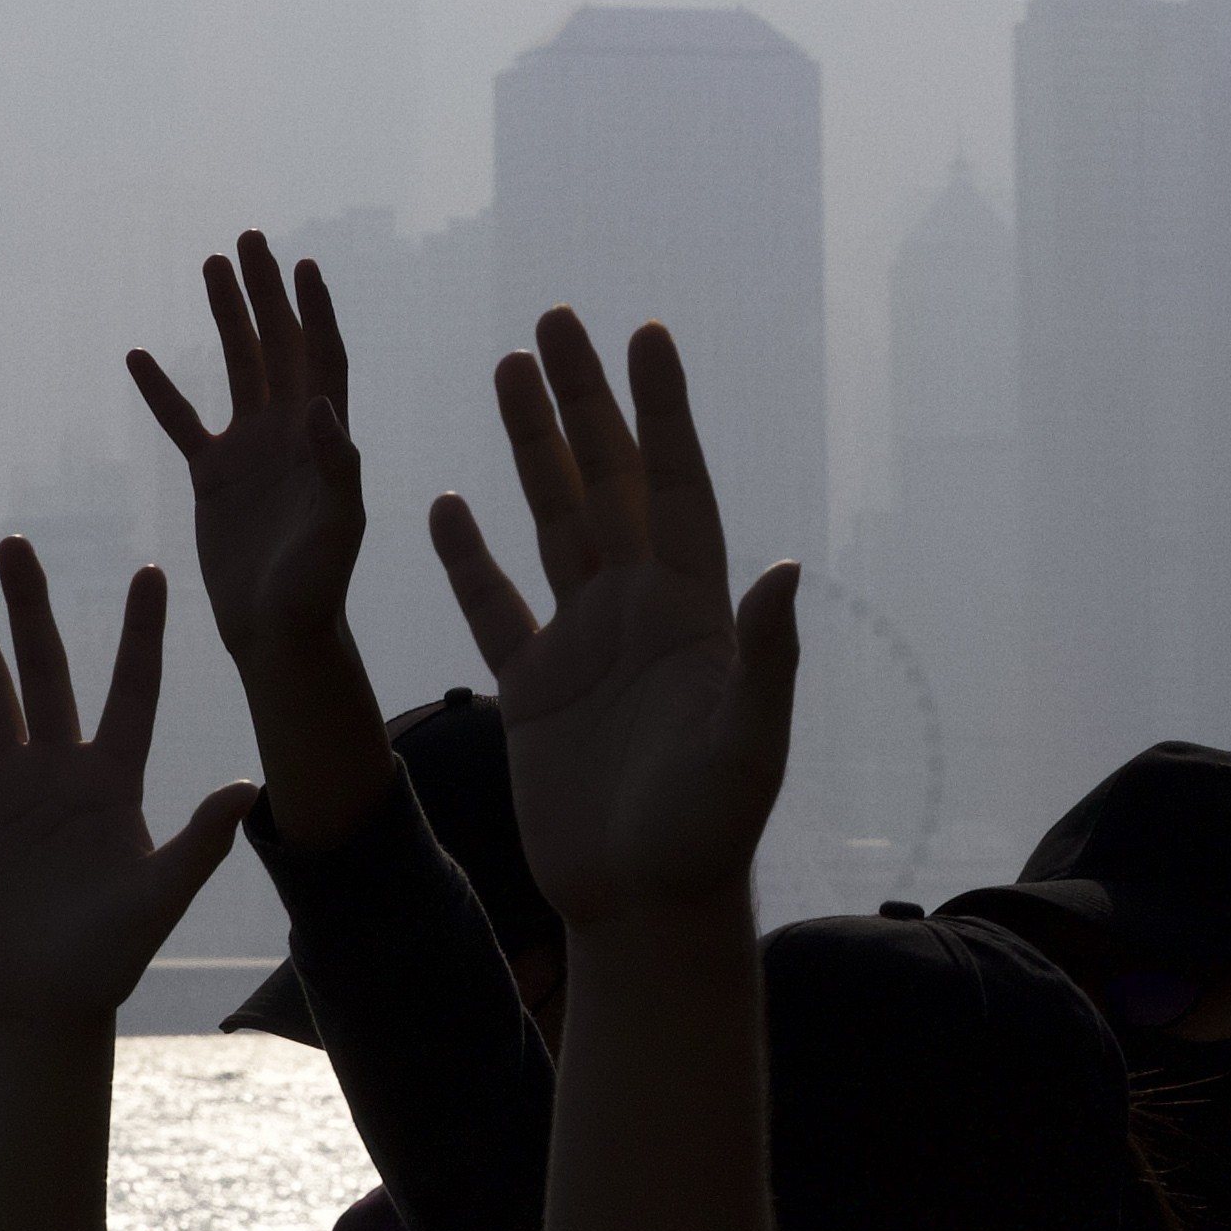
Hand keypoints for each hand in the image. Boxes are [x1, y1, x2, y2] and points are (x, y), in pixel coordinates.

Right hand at [0, 540, 254, 1034]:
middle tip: (17, 544)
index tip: (149, 572)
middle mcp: (63, 768)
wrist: (47, 999)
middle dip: (31, 606)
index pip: (132, 688)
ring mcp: (11, 786)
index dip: (140, 633)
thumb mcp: (160, 895)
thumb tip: (247, 788)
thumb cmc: (112, 955)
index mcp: (116, 778)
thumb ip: (199, 842)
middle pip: (46, 669)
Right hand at [123, 234, 366, 676]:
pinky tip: (137, 355)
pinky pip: (184, 422)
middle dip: (265, 292)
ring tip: (209, 265)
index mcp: (325, 437)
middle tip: (248, 239)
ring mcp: (251, 449)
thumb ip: (335, 468)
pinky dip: (162, 390)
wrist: (278, 634)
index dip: (314, 310)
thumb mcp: (337, 528)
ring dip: (226, 318)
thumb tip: (325, 407)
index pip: (322, 357)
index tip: (301, 264)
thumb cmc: (317, 587)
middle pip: (279, 344)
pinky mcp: (214, 476)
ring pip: (236, 367)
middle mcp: (291, 431)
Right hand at [434, 309, 796, 929]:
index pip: (678, 485)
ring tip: (508, 368)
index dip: (663, 410)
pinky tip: (445, 504)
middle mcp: (639, 612)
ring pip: (552, 521)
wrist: (645, 909)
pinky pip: (494, 607)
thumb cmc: (708, 835)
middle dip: (585, 401)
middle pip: (609, 481)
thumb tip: (784, 571)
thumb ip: (765, 658)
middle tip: (557, 320)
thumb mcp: (748, 744)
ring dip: (532, 447)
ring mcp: (583, 646)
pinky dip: (470, 558)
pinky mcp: (534, 692)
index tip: (645, 333)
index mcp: (693, 611)